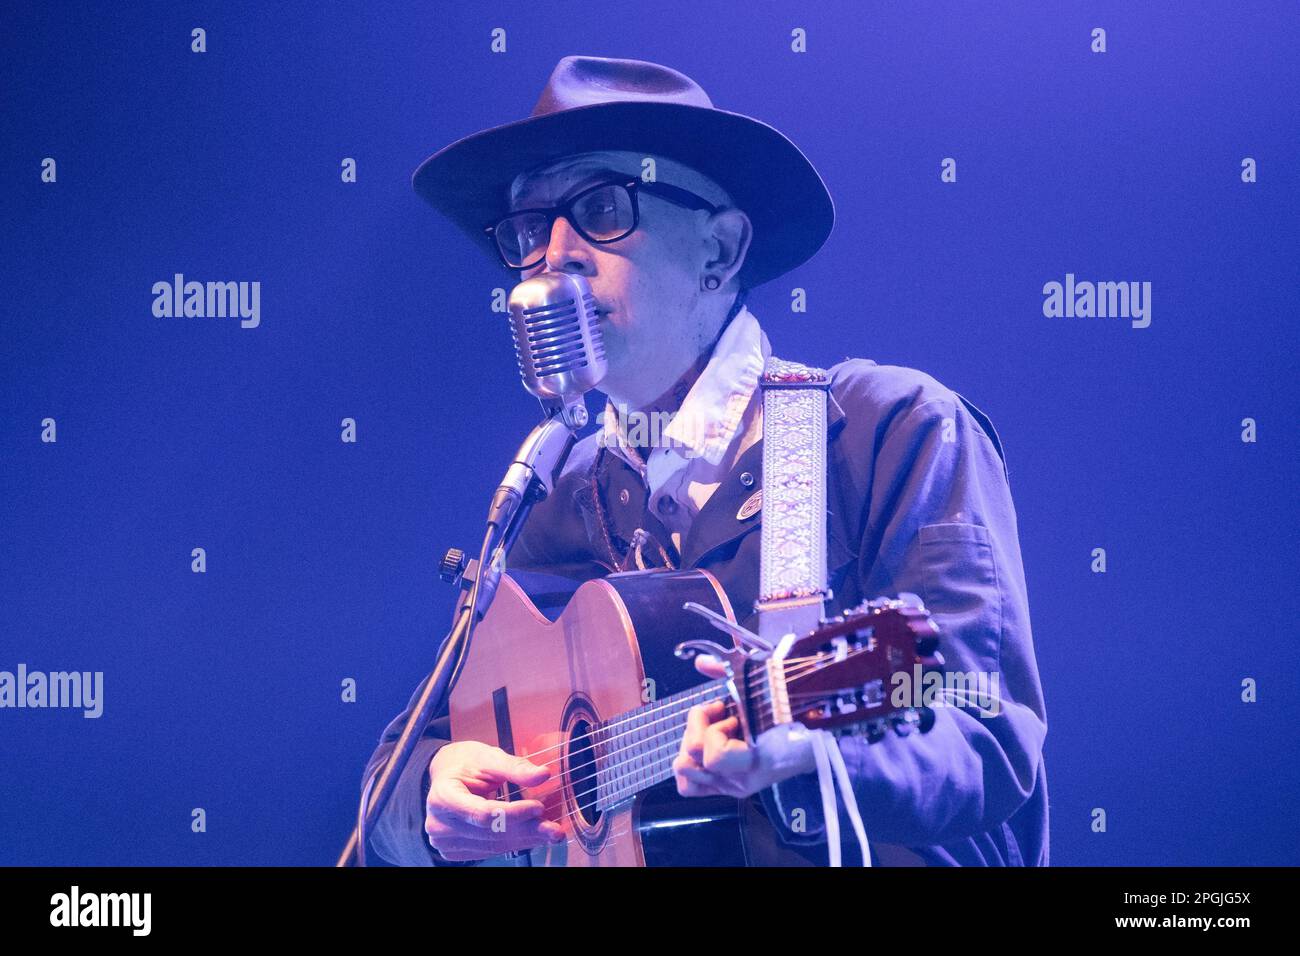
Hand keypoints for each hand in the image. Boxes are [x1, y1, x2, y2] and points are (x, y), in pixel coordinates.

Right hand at [424, 741, 564, 861]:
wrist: (446, 777)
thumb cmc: (465, 763)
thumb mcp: (489, 757)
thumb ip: (515, 767)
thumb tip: (543, 774)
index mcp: (443, 796)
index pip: (483, 813)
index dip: (513, 813)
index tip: (538, 807)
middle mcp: (439, 824)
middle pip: (491, 833)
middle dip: (526, 830)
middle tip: (554, 828)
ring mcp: (445, 842)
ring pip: (493, 845)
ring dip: (525, 840)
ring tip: (549, 831)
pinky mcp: (455, 851)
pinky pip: (490, 850)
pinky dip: (514, 843)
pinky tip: (532, 835)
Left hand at [672, 655, 817, 799]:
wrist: (817, 737)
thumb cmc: (795, 707)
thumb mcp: (765, 683)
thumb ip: (728, 672)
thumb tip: (700, 661)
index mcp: (754, 760)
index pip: (715, 755)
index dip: (714, 727)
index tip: (729, 711)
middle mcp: (740, 779)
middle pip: (693, 754)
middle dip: (699, 726)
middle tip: (719, 715)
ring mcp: (731, 786)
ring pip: (684, 770)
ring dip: (693, 744)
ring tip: (713, 731)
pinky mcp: (724, 787)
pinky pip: (688, 786)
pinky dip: (690, 766)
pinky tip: (707, 746)